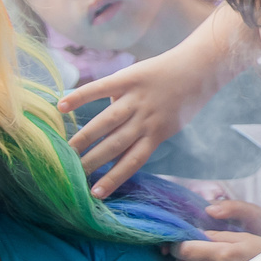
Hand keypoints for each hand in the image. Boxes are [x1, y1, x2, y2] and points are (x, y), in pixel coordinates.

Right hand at [61, 52, 219, 197]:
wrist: (199, 67)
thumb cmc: (184, 99)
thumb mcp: (169, 124)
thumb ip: (143, 135)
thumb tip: (113, 148)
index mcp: (156, 134)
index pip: (132, 161)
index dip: (114, 178)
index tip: (95, 194)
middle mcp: (145, 120)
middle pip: (115, 145)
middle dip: (93, 162)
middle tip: (72, 174)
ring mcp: (136, 99)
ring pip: (106, 122)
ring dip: (85, 137)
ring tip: (66, 151)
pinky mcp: (128, 78)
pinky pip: (100, 89)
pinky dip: (81, 97)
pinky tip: (61, 106)